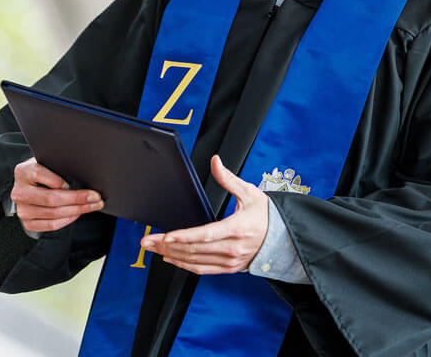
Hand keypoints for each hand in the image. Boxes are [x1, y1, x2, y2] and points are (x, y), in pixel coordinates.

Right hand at [10, 157, 103, 231]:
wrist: (30, 185)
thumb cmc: (43, 171)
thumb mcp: (47, 163)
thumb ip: (58, 166)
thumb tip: (83, 172)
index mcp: (23, 172)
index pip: (41, 175)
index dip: (62, 181)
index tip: (78, 182)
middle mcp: (19, 192)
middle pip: (51, 198)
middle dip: (77, 199)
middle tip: (95, 197)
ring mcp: (22, 209)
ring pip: (53, 214)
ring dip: (77, 211)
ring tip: (92, 206)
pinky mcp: (28, 223)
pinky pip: (50, 225)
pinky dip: (67, 220)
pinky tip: (78, 213)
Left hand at [140, 155, 268, 274]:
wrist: (282, 239)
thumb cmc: (267, 215)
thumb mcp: (250, 193)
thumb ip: (228, 178)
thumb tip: (216, 161)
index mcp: (237, 228)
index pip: (206, 234)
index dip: (184, 236)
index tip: (166, 236)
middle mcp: (232, 248)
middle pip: (194, 249)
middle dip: (167, 245)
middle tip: (147, 241)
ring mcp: (230, 261)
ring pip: (195, 261)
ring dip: (172, 255)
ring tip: (153, 248)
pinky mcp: (229, 268)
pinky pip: (202, 269)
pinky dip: (184, 265)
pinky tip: (170, 258)